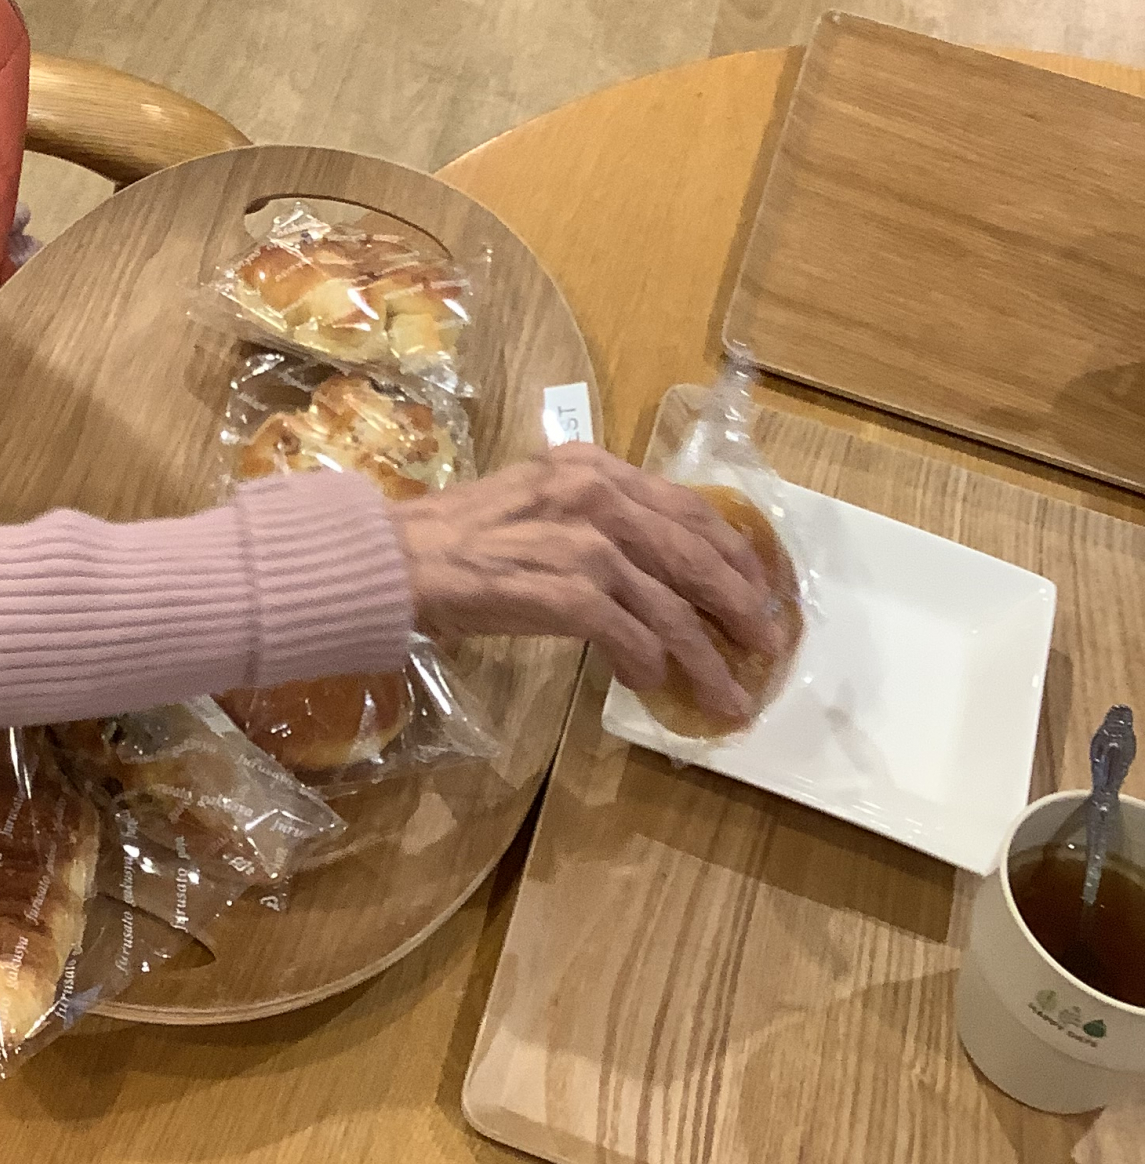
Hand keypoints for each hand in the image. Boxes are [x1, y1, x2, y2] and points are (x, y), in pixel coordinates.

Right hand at [391, 445, 781, 721]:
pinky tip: (650, 684)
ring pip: (672, 609)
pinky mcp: (566, 591)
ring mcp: (584, 543)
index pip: (688, 508)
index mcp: (594, 468)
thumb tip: (654, 571)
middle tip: (765, 645)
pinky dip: (649, 665)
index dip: (734, 553)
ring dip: (705, 660)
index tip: (758, 588)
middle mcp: (597, 495)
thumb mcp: (539, 503)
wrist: (398, 559)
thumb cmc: (460, 538)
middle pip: (696, 557)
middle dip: (741, 607)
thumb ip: (597, 519)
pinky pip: (631, 637)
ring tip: (725, 695)